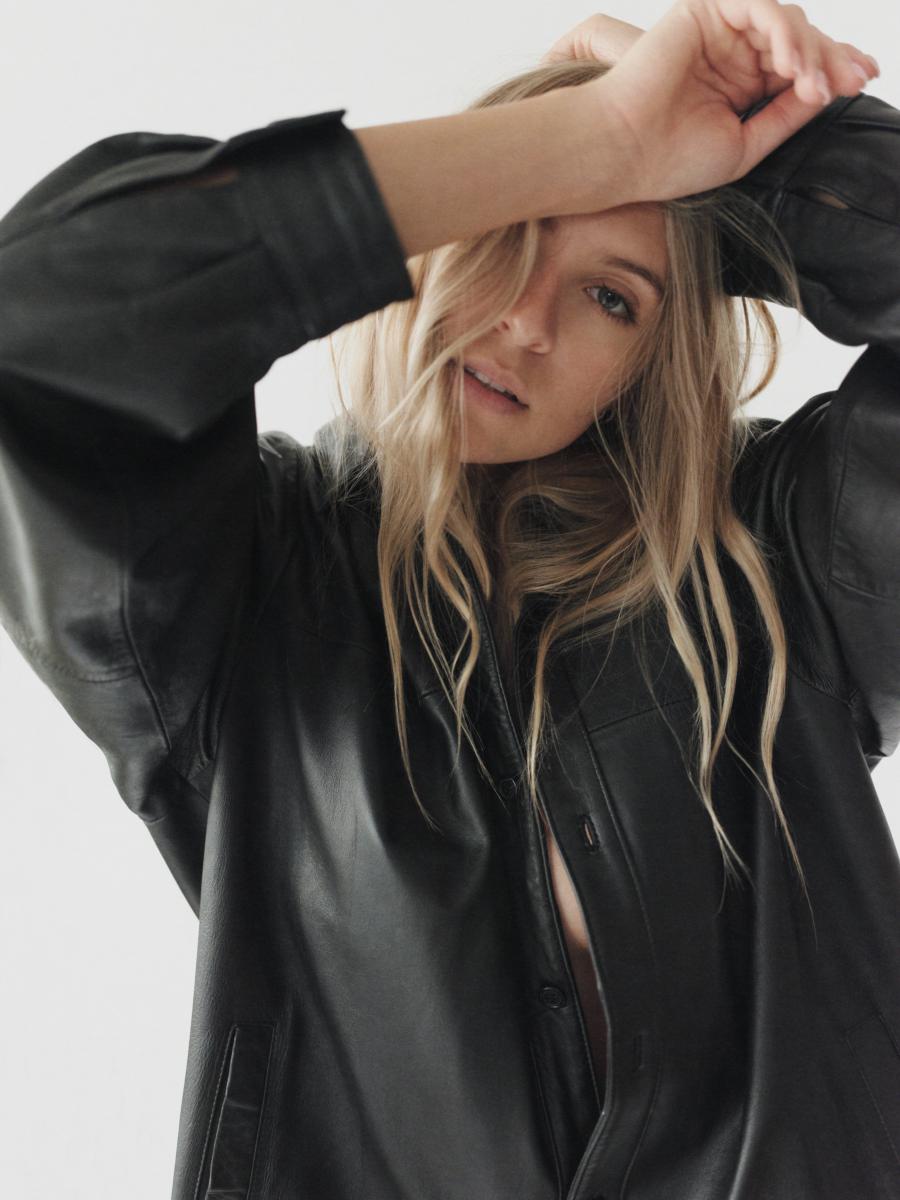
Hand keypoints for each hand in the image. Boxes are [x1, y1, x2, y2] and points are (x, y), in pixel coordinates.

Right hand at [549, 2, 878, 202]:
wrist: (623, 153)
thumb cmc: (671, 160)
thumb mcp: (747, 145)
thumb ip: (786, 115)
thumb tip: (827, 90)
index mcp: (741, 83)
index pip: (797, 65)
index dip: (834, 68)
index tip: (862, 80)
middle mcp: (732, 52)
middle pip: (799, 39)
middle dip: (831, 57)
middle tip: (851, 80)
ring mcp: (719, 30)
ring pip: (785, 22)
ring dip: (808, 50)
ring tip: (811, 83)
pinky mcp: (703, 10)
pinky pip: (758, 7)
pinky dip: (781, 31)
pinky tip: (789, 64)